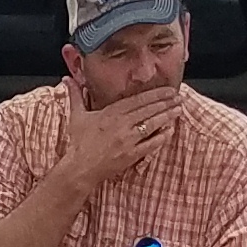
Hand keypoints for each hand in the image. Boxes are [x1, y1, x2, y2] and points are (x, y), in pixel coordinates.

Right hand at [59, 85, 187, 193]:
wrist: (79, 167)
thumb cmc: (79, 142)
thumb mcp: (77, 116)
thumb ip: (75, 95)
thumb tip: (66, 79)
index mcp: (111, 112)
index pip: (138, 100)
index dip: (156, 94)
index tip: (168, 90)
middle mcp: (121, 124)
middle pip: (148, 110)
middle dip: (166, 103)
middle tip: (179, 97)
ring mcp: (127, 140)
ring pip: (152, 124)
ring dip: (167, 116)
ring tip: (179, 110)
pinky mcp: (131, 154)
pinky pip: (150, 144)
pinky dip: (161, 137)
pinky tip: (170, 130)